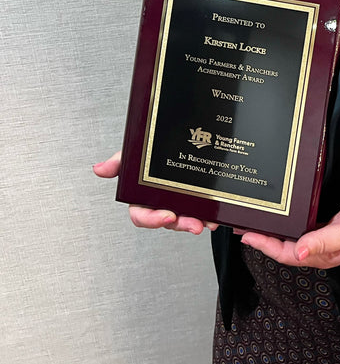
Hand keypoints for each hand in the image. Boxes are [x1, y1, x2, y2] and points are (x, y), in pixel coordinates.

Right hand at [92, 151, 216, 234]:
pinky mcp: (197, 200)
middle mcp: (161, 204)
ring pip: (186, 219)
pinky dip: (208, 215)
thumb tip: (99, 169)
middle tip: (194, 225)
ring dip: (197, 223)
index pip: (143, 216)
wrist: (181, 138)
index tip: (167, 215)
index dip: (153, 220)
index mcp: (144, 199)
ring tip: (208, 222)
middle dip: (181, 225)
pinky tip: (215, 216)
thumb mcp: (137, 154)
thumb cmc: (153, 153)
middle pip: (168, 221)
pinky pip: (202, 211)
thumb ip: (119, 162)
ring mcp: (180, 203)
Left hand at [239, 198, 339, 268]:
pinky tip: (279, 217)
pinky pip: (299, 229)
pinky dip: (285, 224)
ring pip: (288, 238)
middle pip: (282, 247)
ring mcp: (319, 240)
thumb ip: (322, 242)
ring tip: (254, 222)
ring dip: (271, 232)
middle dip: (261, 239)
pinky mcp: (323, 229)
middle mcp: (316, 250)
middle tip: (241, 227)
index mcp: (320, 255)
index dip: (264, 246)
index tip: (247, 236)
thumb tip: (298, 253)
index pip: (284, 254)